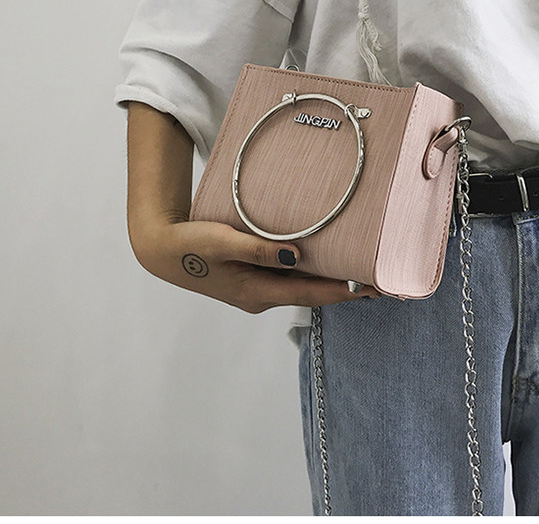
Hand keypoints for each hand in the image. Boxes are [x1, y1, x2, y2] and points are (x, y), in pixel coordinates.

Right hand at [131, 218, 381, 312]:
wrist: (161, 251)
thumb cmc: (190, 244)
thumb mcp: (223, 242)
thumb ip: (259, 249)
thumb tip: (297, 256)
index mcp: (256, 291)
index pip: (310, 294)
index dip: (343, 292)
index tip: (373, 289)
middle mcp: (260, 296)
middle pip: (310, 293)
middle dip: (343, 289)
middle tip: (377, 281)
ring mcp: (255, 290)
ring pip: (299, 287)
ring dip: (328, 282)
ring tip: (358, 272)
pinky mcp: (249, 279)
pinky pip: (286, 279)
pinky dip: (308, 273)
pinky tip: (320, 261)